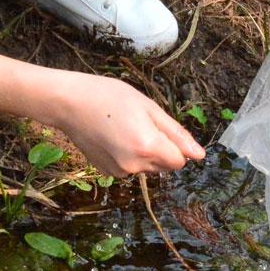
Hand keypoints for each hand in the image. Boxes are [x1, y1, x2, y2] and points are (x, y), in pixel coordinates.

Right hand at [41, 71, 204, 176]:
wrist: (69, 104)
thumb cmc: (110, 97)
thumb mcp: (148, 107)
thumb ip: (176, 133)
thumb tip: (200, 155)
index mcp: (148, 147)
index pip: (180, 161)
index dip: (174, 145)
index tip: (157, 127)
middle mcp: (135, 166)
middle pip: (164, 166)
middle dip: (160, 149)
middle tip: (139, 123)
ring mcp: (119, 172)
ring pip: (147, 168)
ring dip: (144, 154)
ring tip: (124, 129)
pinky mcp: (107, 173)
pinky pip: (129, 168)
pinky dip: (127, 157)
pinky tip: (113, 138)